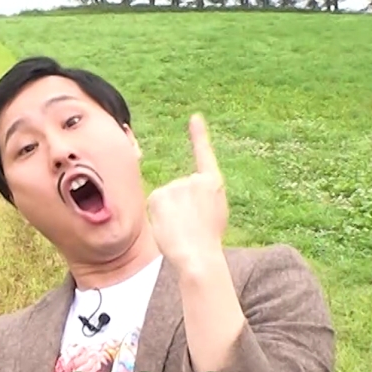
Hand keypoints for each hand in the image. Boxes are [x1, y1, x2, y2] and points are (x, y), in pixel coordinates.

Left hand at [146, 114, 228, 271]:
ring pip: (167, 198)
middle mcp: (195, 179)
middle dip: (181, 205)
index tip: (194, 118)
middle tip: (191, 225)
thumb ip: (202, 198)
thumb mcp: (214, 214)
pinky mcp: (160, 194)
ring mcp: (177, 185)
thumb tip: (185, 199)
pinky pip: (156, 204)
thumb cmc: (208, 241)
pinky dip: (158, 215)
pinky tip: (170, 225)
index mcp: (213, 184)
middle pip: (180, 190)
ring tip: (181, 227)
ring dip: (170, 212)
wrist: (198, 254)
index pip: (204, 154)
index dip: (198, 136)